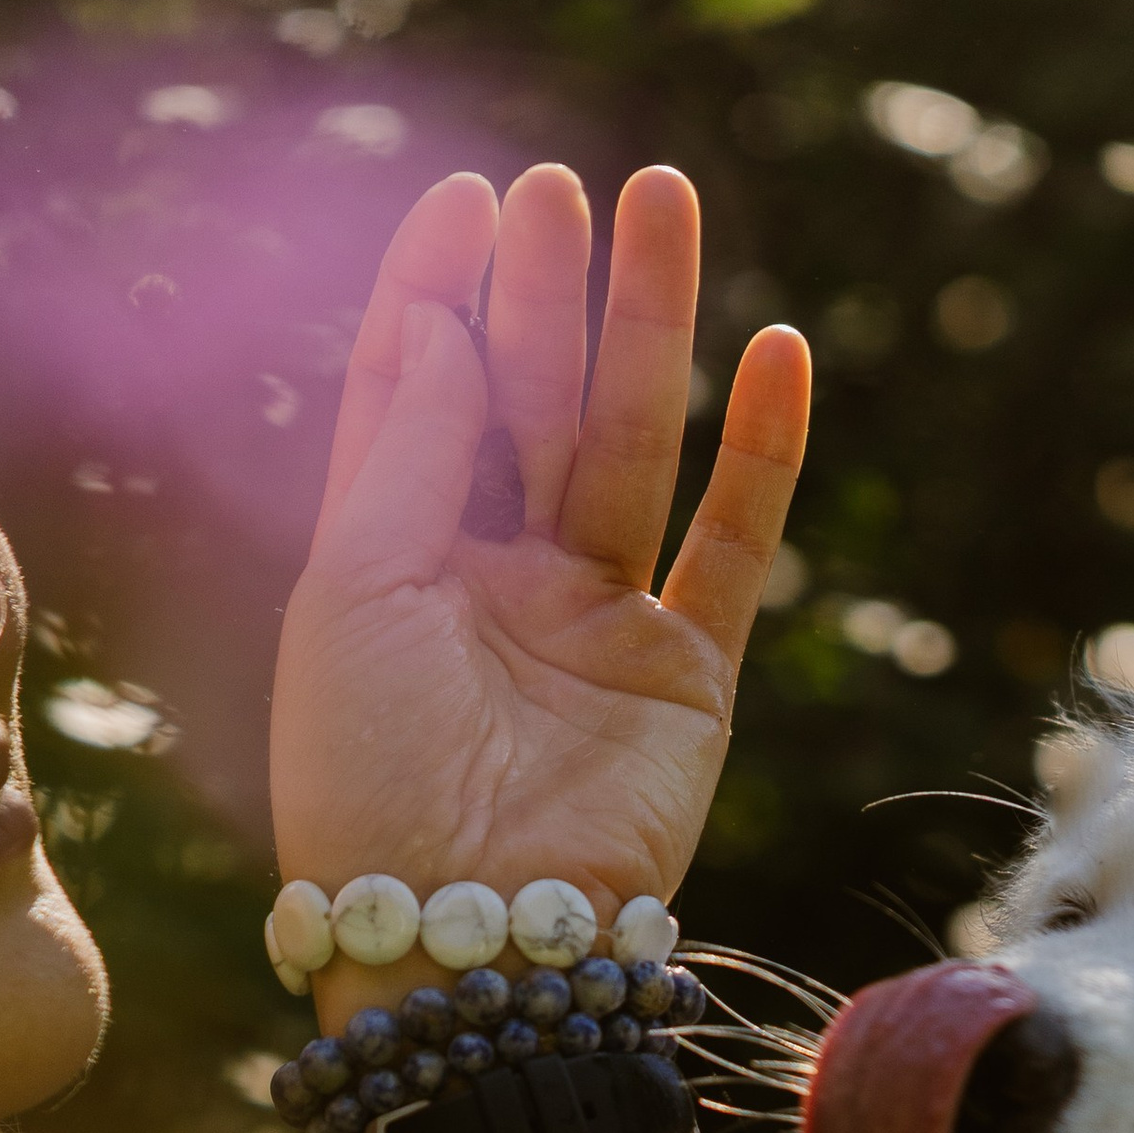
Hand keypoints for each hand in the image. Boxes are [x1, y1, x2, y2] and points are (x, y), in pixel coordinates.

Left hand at [270, 165, 807, 983]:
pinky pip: (731, 548)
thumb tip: (455, 324)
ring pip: (627, 446)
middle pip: (525, 404)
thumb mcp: (355, 600)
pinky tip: (779, 354)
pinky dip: (763, 456)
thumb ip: (409, 456)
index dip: (440, 294)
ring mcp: (595, 628)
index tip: (466, 199)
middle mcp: (496, 588)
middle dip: (544, 295)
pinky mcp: (682, 681)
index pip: (420, 400)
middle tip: (564, 189)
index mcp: (395, 568)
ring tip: (664, 205)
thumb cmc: (371, 787)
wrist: (460, 943)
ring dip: (648, 330)